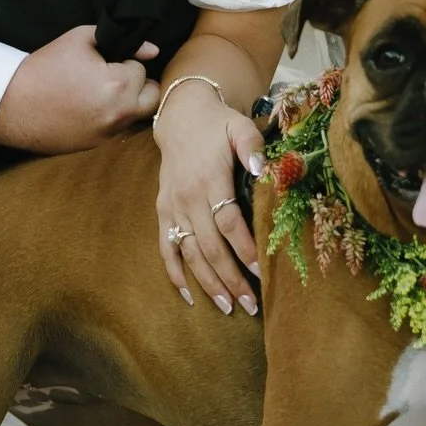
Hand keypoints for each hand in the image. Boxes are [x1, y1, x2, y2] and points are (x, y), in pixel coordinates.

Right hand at [0, 25, 159, 152]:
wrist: (10, 103)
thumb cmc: (44, 67)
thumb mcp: (80, 39)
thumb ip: (121, 39)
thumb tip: (152, 52)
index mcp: (117, 85)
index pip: (141, 69)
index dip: (125, 61)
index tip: (106, 61)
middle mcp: (118, 113)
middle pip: (152, 96)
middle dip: (139, 84)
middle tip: (115, 76)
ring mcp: (108, 133)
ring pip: (137, 115)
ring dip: (128, 102)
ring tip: (103, 91)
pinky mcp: (95, 146)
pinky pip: (117, 129)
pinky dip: (110, 118)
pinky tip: (89, 107)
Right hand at [154, 88, 264, 315]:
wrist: (181, 118)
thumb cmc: (219, 126)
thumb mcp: (240, 126)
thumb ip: (253, 146)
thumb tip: (263, 170)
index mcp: (210, 178)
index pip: (228, 222)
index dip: (244, 248)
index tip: (262, 272)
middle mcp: (188, 197)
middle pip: (210, 246)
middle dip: (231, 278)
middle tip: (251, 304)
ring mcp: (172, 207)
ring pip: (189, 253)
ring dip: (208, 283)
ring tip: (228, 307)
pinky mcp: (162, 212)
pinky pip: (166, 247)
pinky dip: (175, 273)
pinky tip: (189, 297)